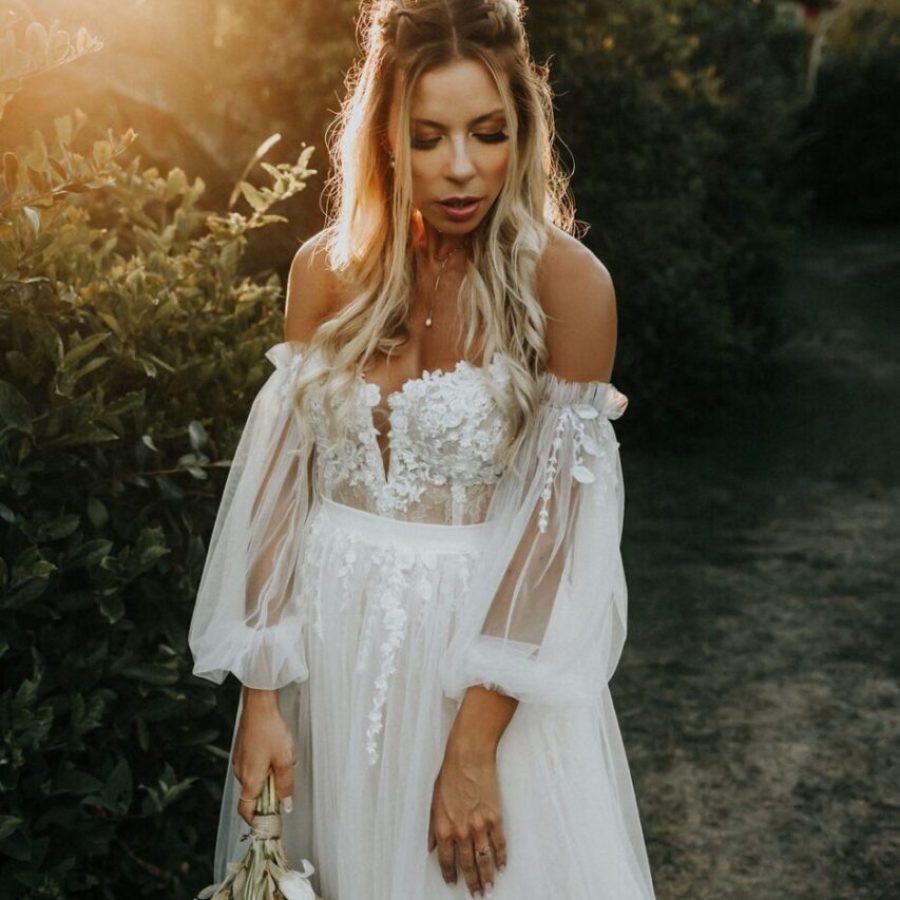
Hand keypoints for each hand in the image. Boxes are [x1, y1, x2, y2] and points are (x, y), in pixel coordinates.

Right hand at [233, 688, 294, 823]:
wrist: (258, 707)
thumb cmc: (270, 731)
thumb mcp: (284, 760)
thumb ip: (285, 785)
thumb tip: (286, 805)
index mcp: (249, 780)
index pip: (246, 810)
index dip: (256, 820)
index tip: (268, 821)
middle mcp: (240, 773)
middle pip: (251, 795)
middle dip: (267, 796)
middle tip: (283, 789)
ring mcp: (239, 761)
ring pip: (252, 780)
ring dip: (266, 780)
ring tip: (281, 764)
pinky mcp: (241, 751)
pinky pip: (251, 767)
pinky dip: (262, 767)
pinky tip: (273, 754)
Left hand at [428, 743, 506, 896]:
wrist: (469, 757)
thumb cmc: (449, 775)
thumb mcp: (433, 802)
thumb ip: (432, 828)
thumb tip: (432, 847)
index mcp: (444, 828)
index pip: (447, 861)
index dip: (450, 874)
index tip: (454, 883)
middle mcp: (462, 832)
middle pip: (468, 865)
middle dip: (472, 882)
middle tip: (476, 894)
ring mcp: (480, 826)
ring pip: (485, 860)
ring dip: (487, 876)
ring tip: (489, 887)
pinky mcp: (495, 818)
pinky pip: (499, 844)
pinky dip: (501, 857)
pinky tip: (501, 866)